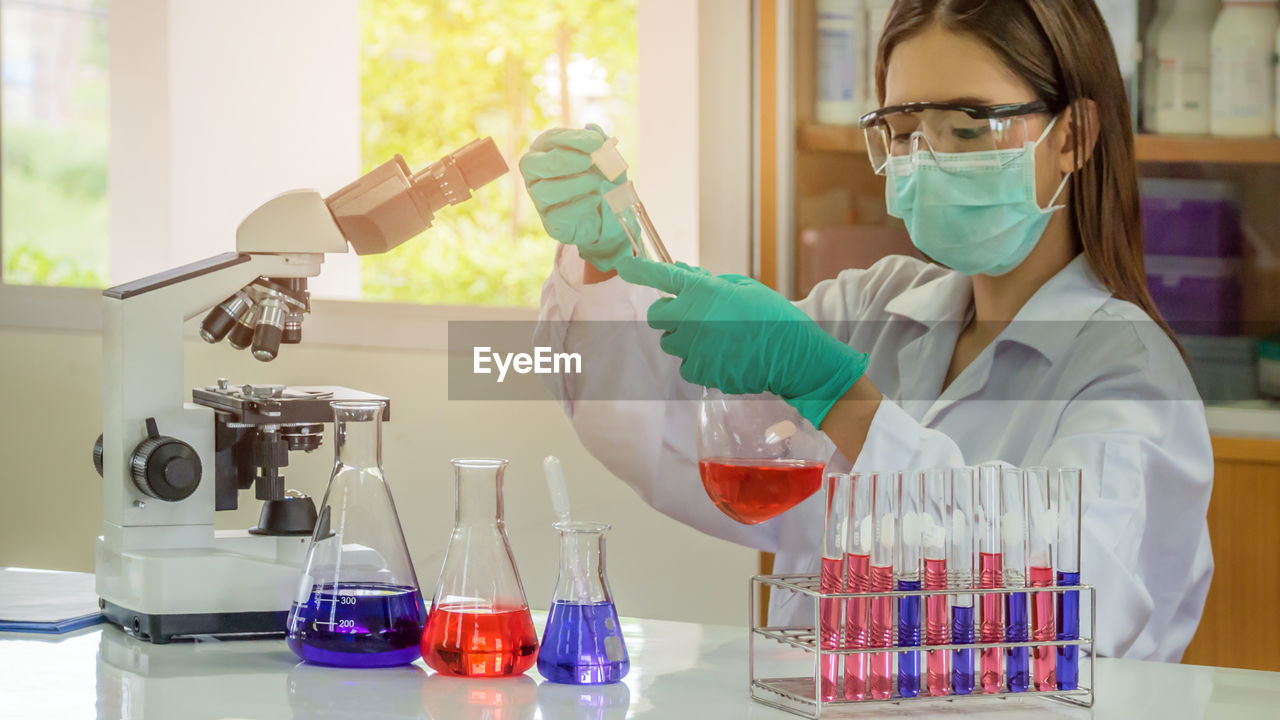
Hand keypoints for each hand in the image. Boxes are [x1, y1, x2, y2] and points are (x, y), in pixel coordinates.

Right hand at [519, 125, 634, 273]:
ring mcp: (539, 199)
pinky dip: (580, 204)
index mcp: (544, 152)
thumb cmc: (598, 180)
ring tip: (595, 182)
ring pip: (543, 190)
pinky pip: (558, 213)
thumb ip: (600, 144)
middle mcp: (535, 175)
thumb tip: (593, 129)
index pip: (548, 140)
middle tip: (588, 161)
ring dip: (573, 184)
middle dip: (561, 160)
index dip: (571, 139)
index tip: (595, 142)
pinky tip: (594, 199)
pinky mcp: (550, 222)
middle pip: (530, 164)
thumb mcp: (605, 160)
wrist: (605, 215)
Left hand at [615, 257, 869, 427]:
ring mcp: (694, 348)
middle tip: (689, 314)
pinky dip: (698, 361)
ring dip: (684, 339)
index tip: (624, 265)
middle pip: (657, 317)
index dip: (639, 269)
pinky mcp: (701, 372)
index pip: (662, 276)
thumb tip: (688, 277)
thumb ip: (711, 283)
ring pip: (671, 343)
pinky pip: (687, 365)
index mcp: (703, 292)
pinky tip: (721, 356)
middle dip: (668, 314)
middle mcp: (691, 320)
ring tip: (713, 338)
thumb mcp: (743, 287)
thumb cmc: (772, 316)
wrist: (792, 355)